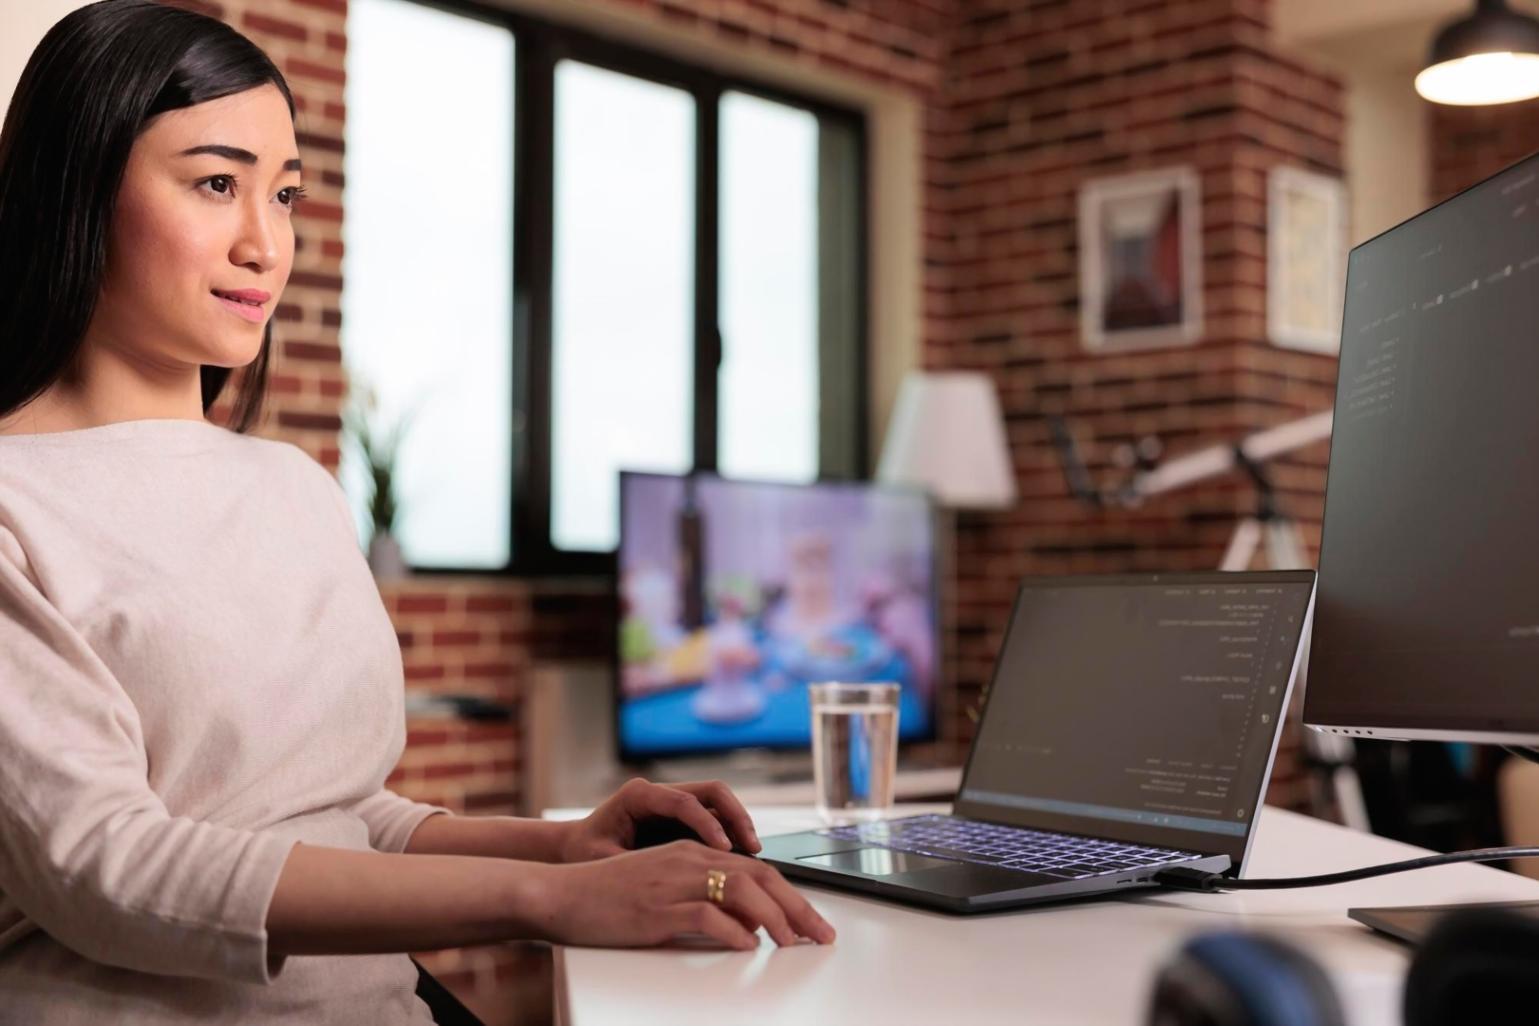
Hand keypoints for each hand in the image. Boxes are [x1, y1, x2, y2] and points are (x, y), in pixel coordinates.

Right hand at [539, 841, 834, 949]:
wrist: (558, 894)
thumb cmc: (606, 897)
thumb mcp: (661, 889)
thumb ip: (702, 898)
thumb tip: (746, 924)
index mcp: (691, 852)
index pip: (755, 869)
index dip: (790, 895)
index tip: (812, 922)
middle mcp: (687, 859)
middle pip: (759, 877)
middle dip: (797, 907)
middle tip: (821, 935)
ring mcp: (672, 882)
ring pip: (740, 890)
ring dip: (773, 918)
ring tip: (791, 942)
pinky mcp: (655, 908)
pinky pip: (705, 914)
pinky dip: (731, 930)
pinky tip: (747, 944)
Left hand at [559, 777, 761, 862]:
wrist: (569, 851)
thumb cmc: (581, 855)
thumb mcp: (601, 859)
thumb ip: (634, 864)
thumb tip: (670, 876)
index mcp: (639, 794)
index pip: (684, 802)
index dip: (708, 825)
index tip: (725, 849)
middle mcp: (659, 792)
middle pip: (710, 791)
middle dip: (735, 816)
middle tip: (752, 846)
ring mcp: (671, 802)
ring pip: (716, 802)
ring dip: (737, 823)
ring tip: (753, 852)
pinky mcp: (679, 818)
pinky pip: (712, 818)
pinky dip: (729, 833)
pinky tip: (740, 858)